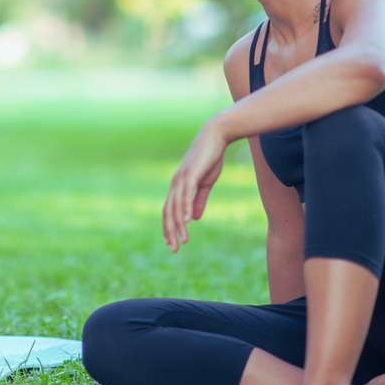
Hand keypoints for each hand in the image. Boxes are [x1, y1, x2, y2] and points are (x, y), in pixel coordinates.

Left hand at [163, 120, 228, 252]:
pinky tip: (187, 221)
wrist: (216, 136)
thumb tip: (194, 218)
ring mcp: (182, 178)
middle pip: (169, 211)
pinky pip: (186, 194)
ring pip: (176, 206)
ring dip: (178, 224)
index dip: (168, 227)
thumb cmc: (210, 158)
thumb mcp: (205, 183)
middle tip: (173, 249)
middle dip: (170, 231)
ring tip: (182, 240)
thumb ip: (199, 200)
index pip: (169, 210)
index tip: (171, 243)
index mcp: (178, 186)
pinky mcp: (191, 173)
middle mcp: (176, 183)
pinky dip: (185, 208)